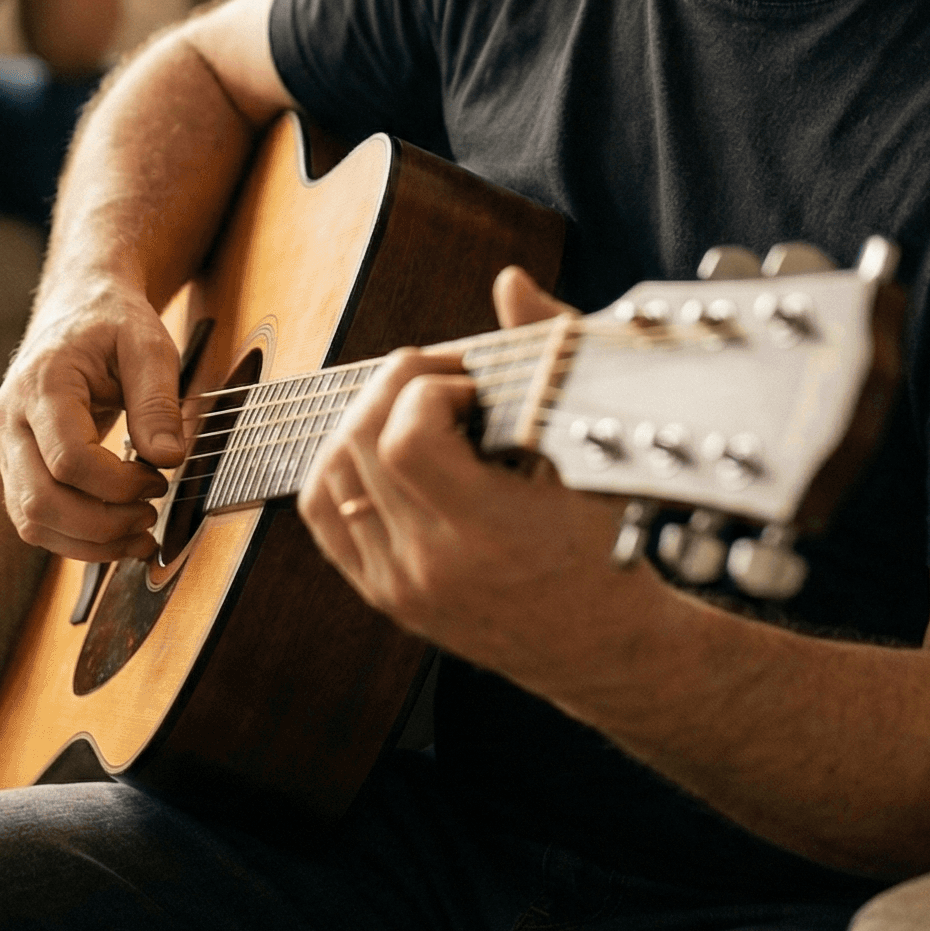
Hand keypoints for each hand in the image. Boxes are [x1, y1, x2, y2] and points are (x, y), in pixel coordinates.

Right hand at [0, 285, 186, 563]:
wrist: (77, 308)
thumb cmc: (112, 323)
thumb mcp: (147, 344)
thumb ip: (157, 401)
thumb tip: (169, 458)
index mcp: (41, 384)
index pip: (68, 459)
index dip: (117, 484)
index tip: (158, 479)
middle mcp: (11, 420)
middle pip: (39, 500)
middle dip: (101, 524)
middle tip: (150, 516)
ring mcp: (6, 447)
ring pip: (30, 519)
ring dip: (87, 542)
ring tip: (139, 534)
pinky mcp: (16, 467)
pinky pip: (34, 519)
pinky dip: (74, 539)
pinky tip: (115, 535)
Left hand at [297, 266, 639, 688]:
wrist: (599, 648)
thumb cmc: (604, 548)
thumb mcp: (586, 453)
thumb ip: (545, 359)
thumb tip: (510, 282)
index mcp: (486, 533)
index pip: (407, 439)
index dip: (428, 389)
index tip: (470, 387)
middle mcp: (429, 564)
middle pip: (360, 445)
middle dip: (393, 388)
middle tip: (440, 380)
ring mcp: (397, 584)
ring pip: (329, 475)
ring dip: (362, 422)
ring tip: (415, 409)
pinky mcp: (382, 594)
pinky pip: (325, 515)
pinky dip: (341, 467)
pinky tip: (383, 449)